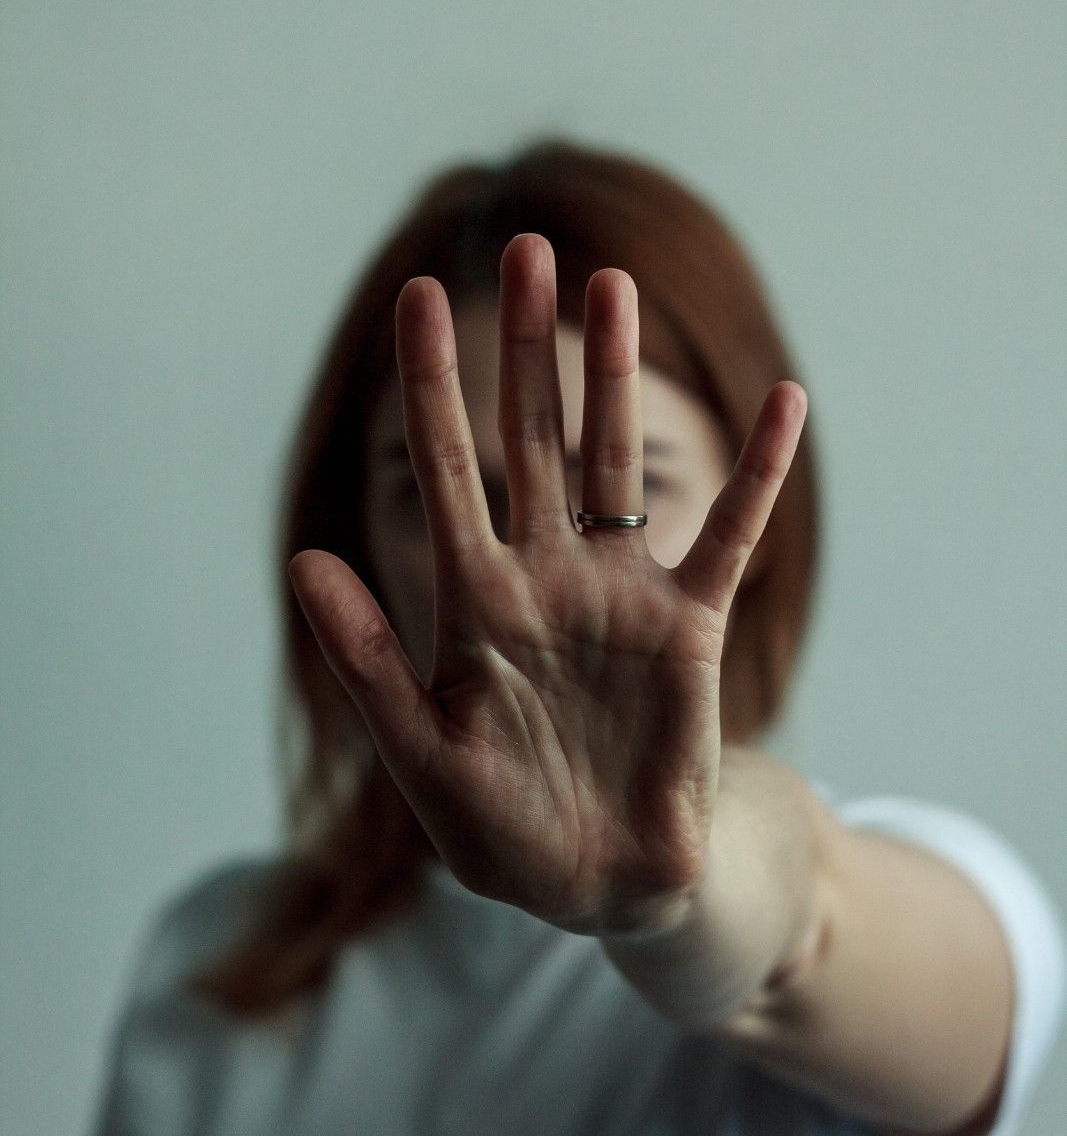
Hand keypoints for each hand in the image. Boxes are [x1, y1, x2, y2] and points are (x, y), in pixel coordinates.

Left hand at [287, 233, 807, 936]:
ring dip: (616, 378)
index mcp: (473, 604)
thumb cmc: (502, 831)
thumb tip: (304, 563)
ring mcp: (618, 594)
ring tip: (612, 285)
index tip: (421, 300)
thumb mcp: (424, 754)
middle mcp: (544, 578)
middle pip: (532, 440)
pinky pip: (728, 535)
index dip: (434, 387)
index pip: (447, 473)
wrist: (598, 884)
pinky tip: (784, 403)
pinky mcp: (689, 627)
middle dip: (527, 349)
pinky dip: (757, 474)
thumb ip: (369, 662)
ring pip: (617, 462)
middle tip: (532, 252)